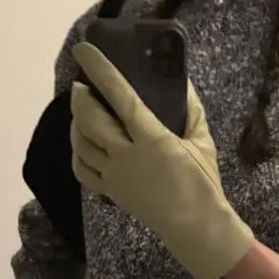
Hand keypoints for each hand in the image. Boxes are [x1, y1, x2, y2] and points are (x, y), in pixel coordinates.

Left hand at [70, 44, 254, 278]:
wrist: (196, 227)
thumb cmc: (203, 183)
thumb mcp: (202, 141)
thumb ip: (190, 109)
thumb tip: (181, 82)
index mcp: (152, 139)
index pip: (119, 96)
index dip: (99, 70)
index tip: (83, 51)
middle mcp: (126, 155)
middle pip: (90, 118)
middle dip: (80, 97)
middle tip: (82, 86)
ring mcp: (115, 176)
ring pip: (81, 143)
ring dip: (76, 123)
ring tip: (81, 113)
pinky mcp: (111, 193)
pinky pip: (82, 170)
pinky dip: (77, 153)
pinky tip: (83, 144)